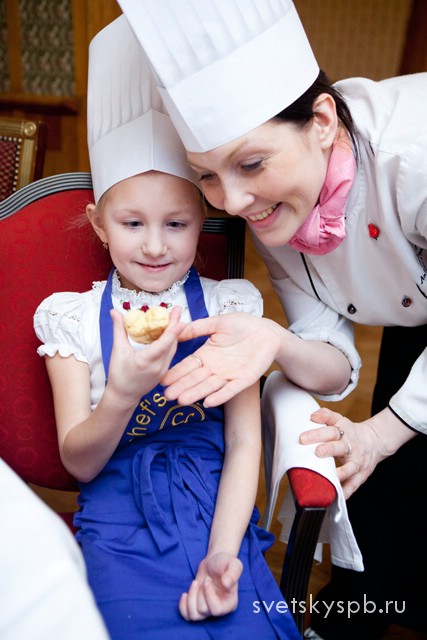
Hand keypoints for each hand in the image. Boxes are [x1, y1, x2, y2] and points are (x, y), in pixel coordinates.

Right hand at [107, 307, 183, 404]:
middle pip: (171, 343)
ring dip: (174, 332)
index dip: (173, 331)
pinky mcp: (165, 371)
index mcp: (146, 361)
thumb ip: (118, 330)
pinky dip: (171, 341)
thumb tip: (114, 311)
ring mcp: (163, 370)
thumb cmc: (118, 374)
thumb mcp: (117, 351)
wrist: (123, 396)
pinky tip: (170, 331)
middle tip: (177, 309)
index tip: (180, 318)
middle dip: (175, 324)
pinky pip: (170, 353)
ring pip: (173, 348)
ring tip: (174, 317)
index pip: (163, 344)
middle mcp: (158, 366)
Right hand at [161, 313, 282, 406]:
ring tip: (182, 401)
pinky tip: (209, 402)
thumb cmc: (243, 325)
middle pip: (195, 379)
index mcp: (207, 354)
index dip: (176, 373)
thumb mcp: (218, 323)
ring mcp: (229, 375)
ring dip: (196, 393)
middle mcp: (215, 367)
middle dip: (181, 387)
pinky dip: (220, 396)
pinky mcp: (244, 379)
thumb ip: (197, 328)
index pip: (188, 366)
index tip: (163, 380)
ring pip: (209, 386)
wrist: (267, 332)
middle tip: (167, 396)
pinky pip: (231, 389)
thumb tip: (177, 329)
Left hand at [179, 553, 242, 620]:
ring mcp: (207, 609)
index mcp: (230, 604)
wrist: (215, 560)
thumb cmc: (225, 563)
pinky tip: (184, 594)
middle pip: (203, 610)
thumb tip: (226, 583)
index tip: (207, 579)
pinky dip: (182, 607)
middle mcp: (219, 610)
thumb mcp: (234, 564)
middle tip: (204, 578)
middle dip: (199, 593)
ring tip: (195, 583)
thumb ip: (233, 573)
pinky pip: (187, 615)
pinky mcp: (197, 606)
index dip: (208, 595)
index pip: (216, 610)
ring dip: (191, 598)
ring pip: (194, 616)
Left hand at [299, 407, 414, 497]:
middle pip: (339, 447)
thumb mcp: (340, 420)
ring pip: (350, 468)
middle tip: (317, 452)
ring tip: (331, 478)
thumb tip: (312, 416)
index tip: (303, 438)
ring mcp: (357, 462)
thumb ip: (326, 415)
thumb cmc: (351, 432)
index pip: (330, 431)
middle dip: (328, 450)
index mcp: (344, 432)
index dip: (317, 433)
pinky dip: (347, 491)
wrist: (376, 441)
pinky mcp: (362, 474)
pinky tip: (339, 496)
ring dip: (340, 473)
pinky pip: (355, 484)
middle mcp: (351, 446)